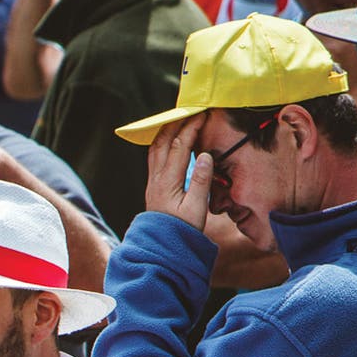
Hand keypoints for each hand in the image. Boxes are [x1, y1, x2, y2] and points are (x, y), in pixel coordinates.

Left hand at [144, 112, 213, 230]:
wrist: (161, 245)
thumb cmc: (181, 229)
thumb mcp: (196, 208)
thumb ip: (201, 181)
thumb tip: (204, 155)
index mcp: (168, 182)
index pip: (178, 147)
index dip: (189, 128)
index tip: (201, 114)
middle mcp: (156, 178)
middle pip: (163, 143)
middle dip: (177, 124)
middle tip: (190, 110)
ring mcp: (152, 181)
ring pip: (155, 149)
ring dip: (167, 131)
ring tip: (179, 119)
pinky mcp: (153, 185)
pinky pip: (154, 157)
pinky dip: (162, 143)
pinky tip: (168, 140)